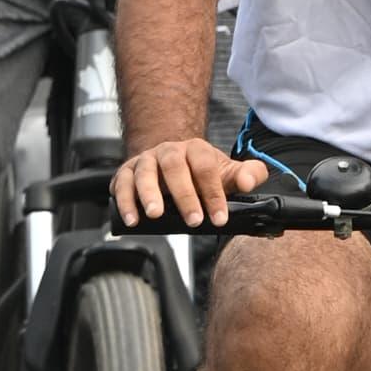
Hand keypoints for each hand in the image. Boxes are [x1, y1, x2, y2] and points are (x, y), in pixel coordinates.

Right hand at [111, 135, 263, 227]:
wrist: (171, 164)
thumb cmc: (201, 173)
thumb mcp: (228, 173)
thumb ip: (248, 175)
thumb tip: (248, 182)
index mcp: (195, 149)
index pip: (205, 167)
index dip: (213, 192)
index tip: (219, 217)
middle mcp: (168, 151)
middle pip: (174, 167)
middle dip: (184, 195)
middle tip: (194, 220)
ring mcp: (145, 161)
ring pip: (144, 172)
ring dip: (148, 194)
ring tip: (155, 215)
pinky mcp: (126, 173)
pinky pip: (121, 183)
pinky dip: (124, 201)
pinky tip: (132, 219)